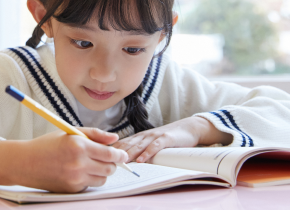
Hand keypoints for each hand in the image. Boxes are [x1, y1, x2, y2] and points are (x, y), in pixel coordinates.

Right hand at [0, 128, 128, 192]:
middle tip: (106, 158)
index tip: (122, 154)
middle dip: (112, 163)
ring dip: (101, 172)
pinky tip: (78, 171)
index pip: (110, 153)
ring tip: (90, 164)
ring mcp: (75, 177)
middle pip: (110, 168)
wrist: (26, 162)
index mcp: (79, 145)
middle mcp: (79, 162)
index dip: (119, 154)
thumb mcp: (70, 132)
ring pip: (102, 179)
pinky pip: (90, 185)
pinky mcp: (72, 188)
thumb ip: (95, 134)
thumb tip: (114, 139)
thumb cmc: (47, 145)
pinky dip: (89, 179)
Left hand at [112, 117, 232, 162]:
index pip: (122, 143)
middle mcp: (144, 135)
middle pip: (127, 144)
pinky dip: (147, 153)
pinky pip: (155, 146)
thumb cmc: (168, 138)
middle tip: (107, 160)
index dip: (112, 150)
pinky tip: (141, 160)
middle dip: (116, 152)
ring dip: (129, 154)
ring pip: (138, 145)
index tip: (101, 157)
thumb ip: (140, 149)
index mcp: (139, 137)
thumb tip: (126, 160)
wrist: (188, 128)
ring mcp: (155, 136)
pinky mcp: (166, 138)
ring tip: (121, 162)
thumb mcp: (151, 143)